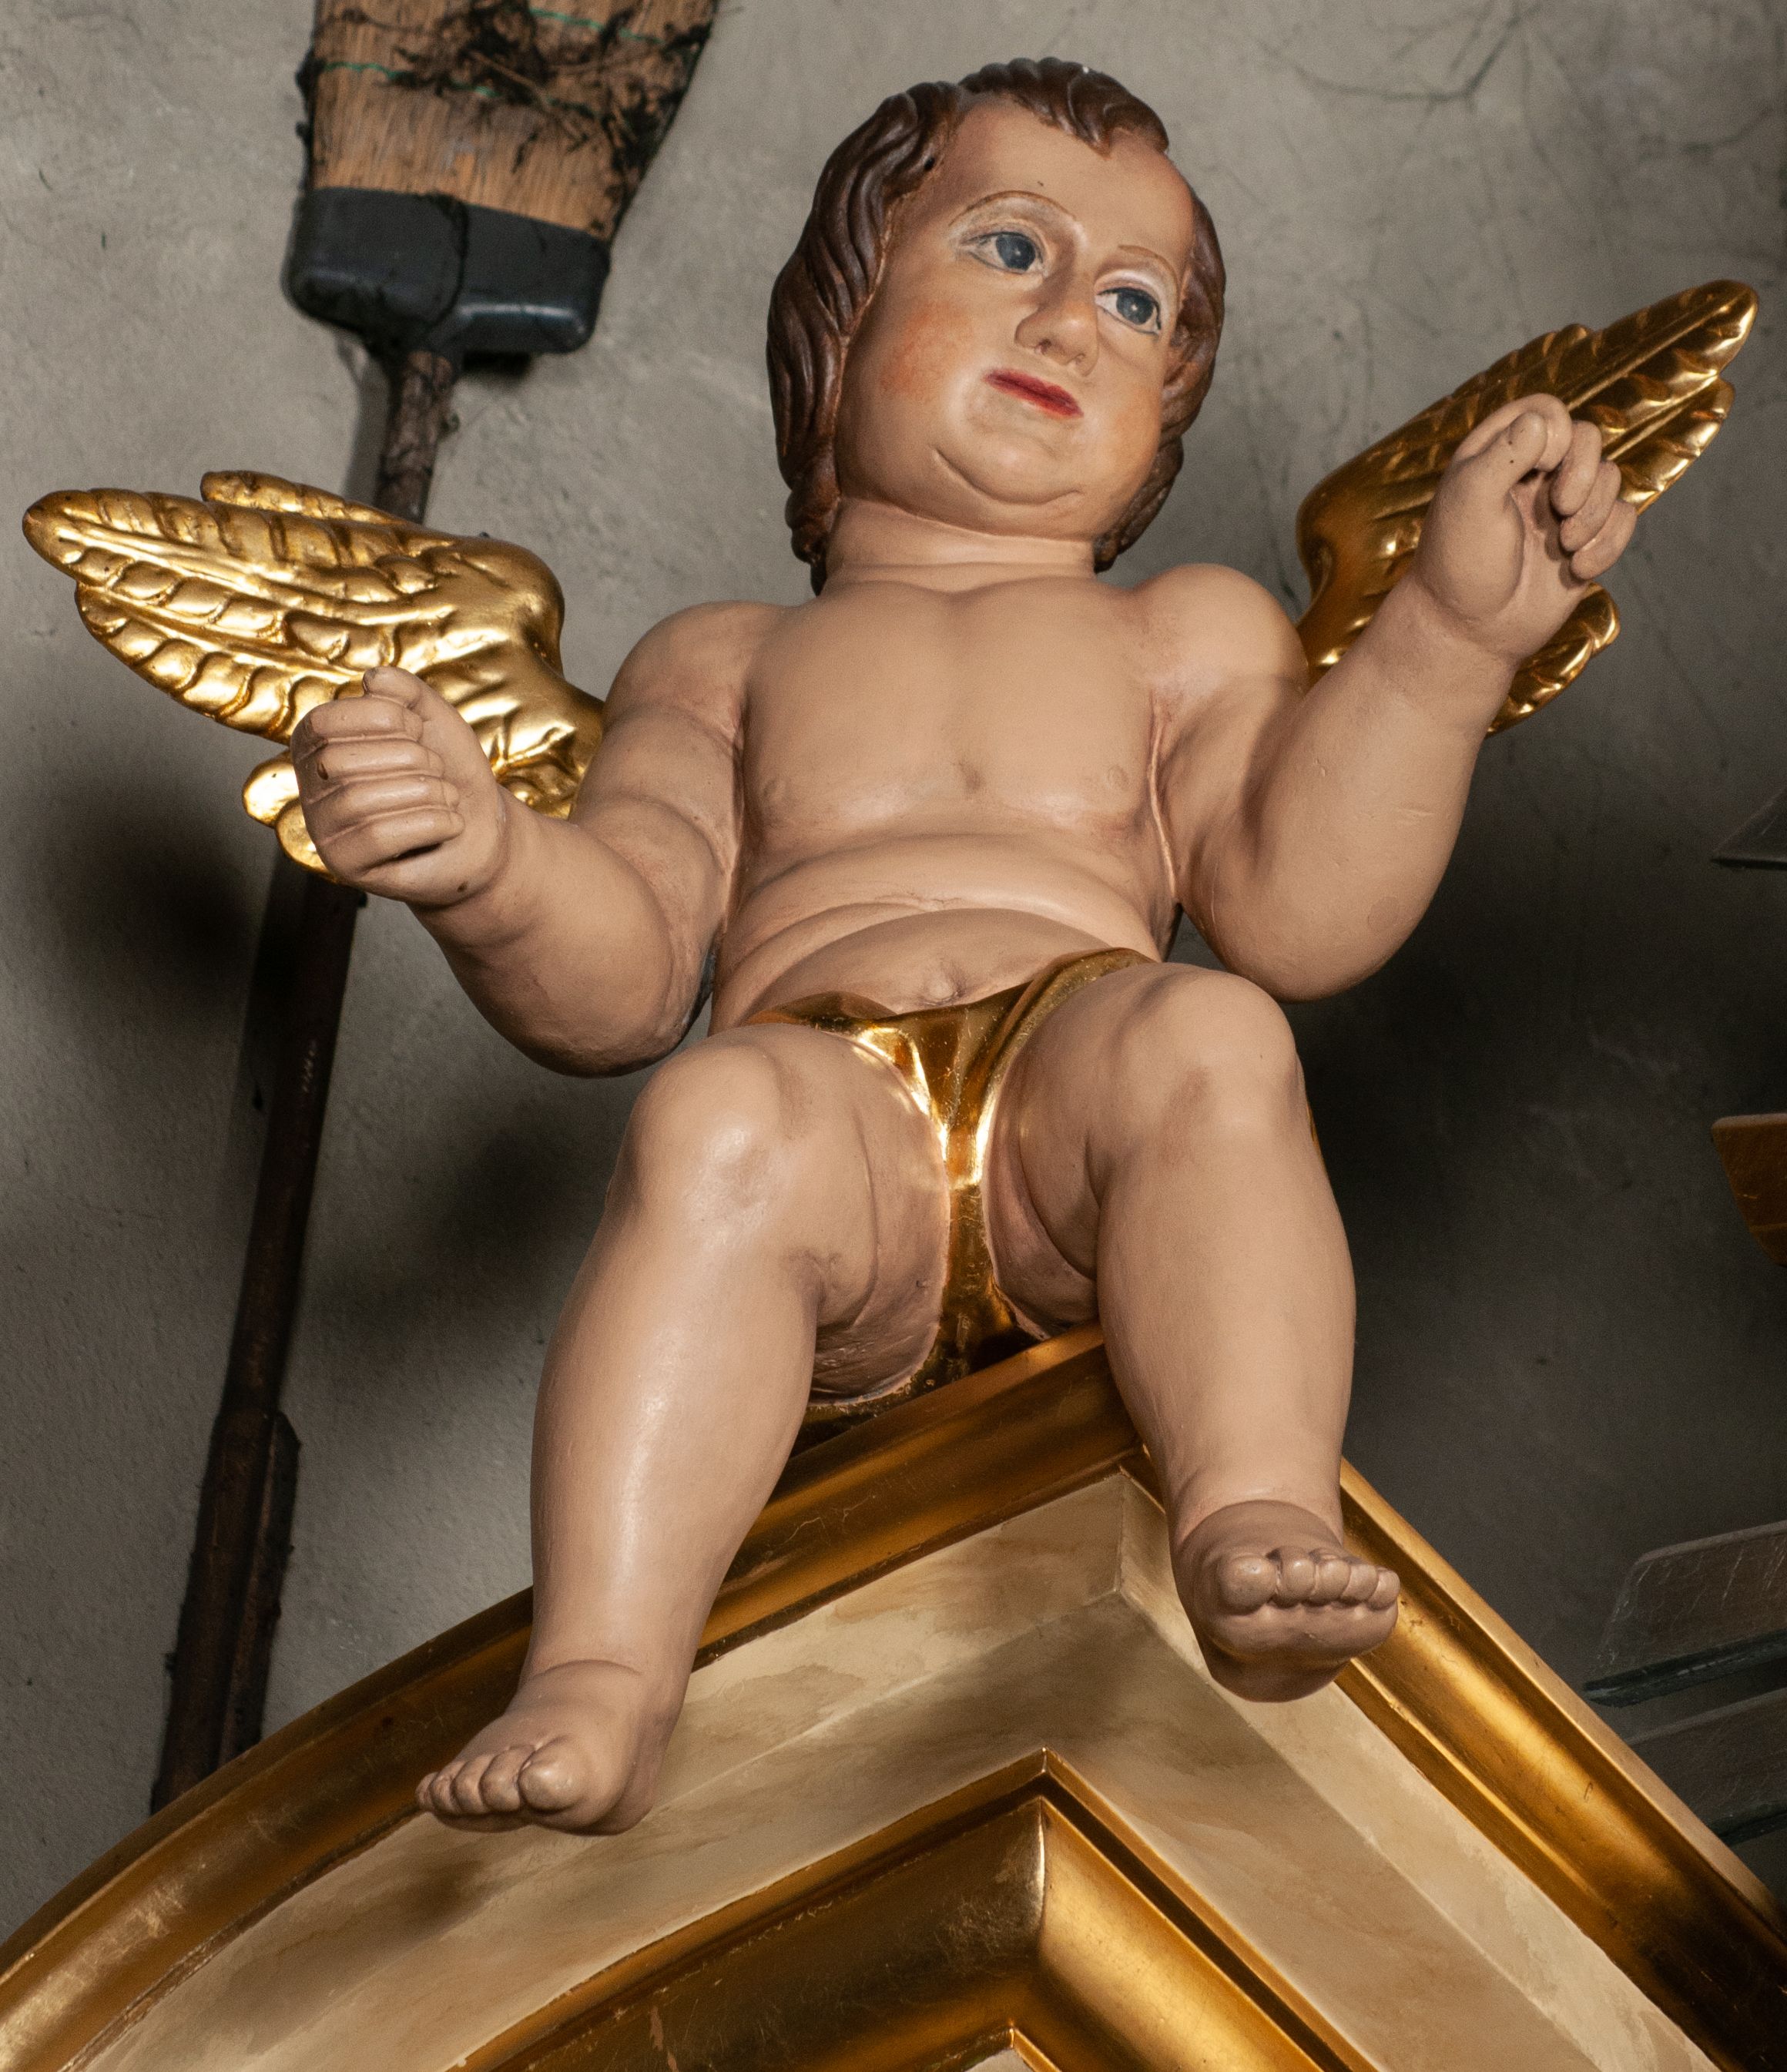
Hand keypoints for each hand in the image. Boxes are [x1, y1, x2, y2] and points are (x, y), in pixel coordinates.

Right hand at [292, 667, 508, 906]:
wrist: (481, 829)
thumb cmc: (449, 773)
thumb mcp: (432, 719)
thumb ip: (405, 690)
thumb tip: (373, 677)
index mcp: (318, 744)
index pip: (325, 722)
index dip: (382, 717)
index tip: (417, 729)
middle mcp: (310, 787)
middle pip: (338, 763)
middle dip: (407, 759)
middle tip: (436, 770)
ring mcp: (323, 830)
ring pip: (359, 801)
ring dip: (423, 793)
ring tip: (447, 796)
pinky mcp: (345, 865)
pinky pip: (377, 836)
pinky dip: (429, 823)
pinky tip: (450, 823)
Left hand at [1411, 393, 1636, 663]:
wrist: (1472, 632)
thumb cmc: (1460, 565)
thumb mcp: (1470, 502)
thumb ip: (1503, 455)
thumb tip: (1541, 420)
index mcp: (1497, 455)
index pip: (1546, 410)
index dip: (1556, 432)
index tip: (1538, 467)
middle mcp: (1533, 475)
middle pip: (1588, 438)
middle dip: (1584, 472)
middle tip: (1559, 508)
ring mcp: (1562, 507)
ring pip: (1611, 478)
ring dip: (1595, 514)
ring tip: (1564, 545)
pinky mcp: (1585, 539)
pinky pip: (1624, 518)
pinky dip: (1608, 544)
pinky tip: (1576, 569)